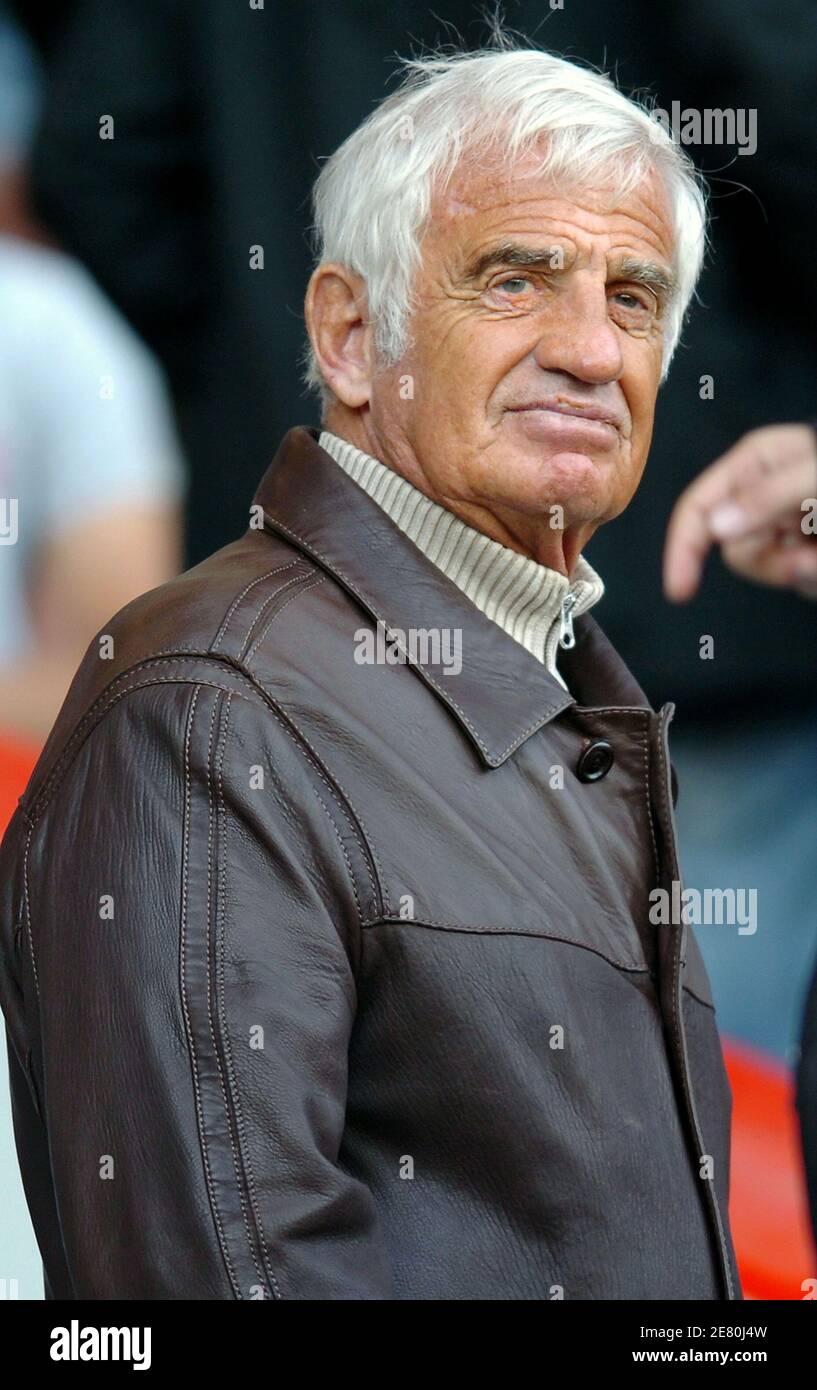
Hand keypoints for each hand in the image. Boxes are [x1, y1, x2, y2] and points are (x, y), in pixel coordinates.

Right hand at [663, 424, 816, 601]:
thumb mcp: (814, 474)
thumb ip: (767, 497)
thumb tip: (718, 525)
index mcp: (754, 465)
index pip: (697, 508)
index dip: (683, 548)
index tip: (681, 589)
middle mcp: (763, 497)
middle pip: (733, 548)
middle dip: (770, 562)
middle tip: (808, 555)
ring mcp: (785, 525)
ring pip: (767, 568)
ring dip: (801, 570)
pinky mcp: (806, 549)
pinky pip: (796, 578)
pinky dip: (815, 575)